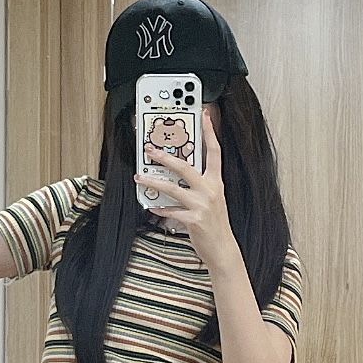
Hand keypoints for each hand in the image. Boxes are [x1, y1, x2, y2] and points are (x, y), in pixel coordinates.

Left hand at [145, 113, 237, 271]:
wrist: (222, 249)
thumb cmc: (214, 223)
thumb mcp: (211, 198)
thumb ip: (197, 184)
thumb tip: (175, 172)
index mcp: (216, 182)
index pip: (214, 151)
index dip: (209, 131)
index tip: (203, 114)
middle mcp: (210, 190)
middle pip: (185, 166)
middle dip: (165, 156)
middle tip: (149, 149)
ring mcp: (202, 205)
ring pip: (173, 187)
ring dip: (153, 181)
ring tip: (140, 176)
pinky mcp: (194, 220)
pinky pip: (170, 210)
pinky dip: (159, 208)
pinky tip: (151, 205)